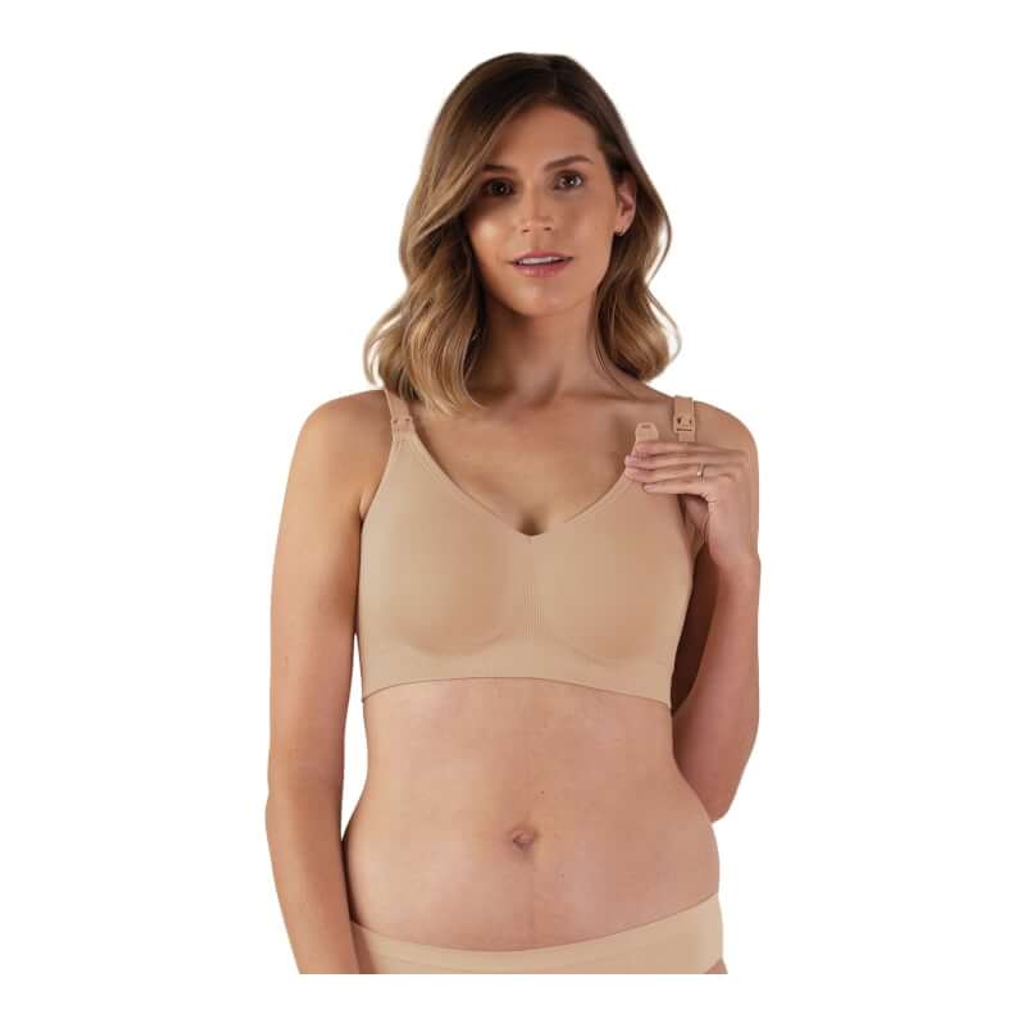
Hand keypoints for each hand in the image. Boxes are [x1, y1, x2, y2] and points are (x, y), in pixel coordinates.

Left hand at [623, 437, 757, 572]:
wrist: (734, 551)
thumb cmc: (715, 523)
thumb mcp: (698, 492)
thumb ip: (684, 474)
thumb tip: (654, 461)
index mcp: (733, 457)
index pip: (691, 447)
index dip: (662, 446)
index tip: (639, 447)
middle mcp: (736, 460)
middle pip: (684, 456)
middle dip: (653, 457)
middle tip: (630, 458)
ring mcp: (732, 472)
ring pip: (682, 468)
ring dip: (653, 470)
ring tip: (632, 471)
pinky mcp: (724, 486)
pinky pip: (686, 483)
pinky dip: (664, 485)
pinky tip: (647, 486)